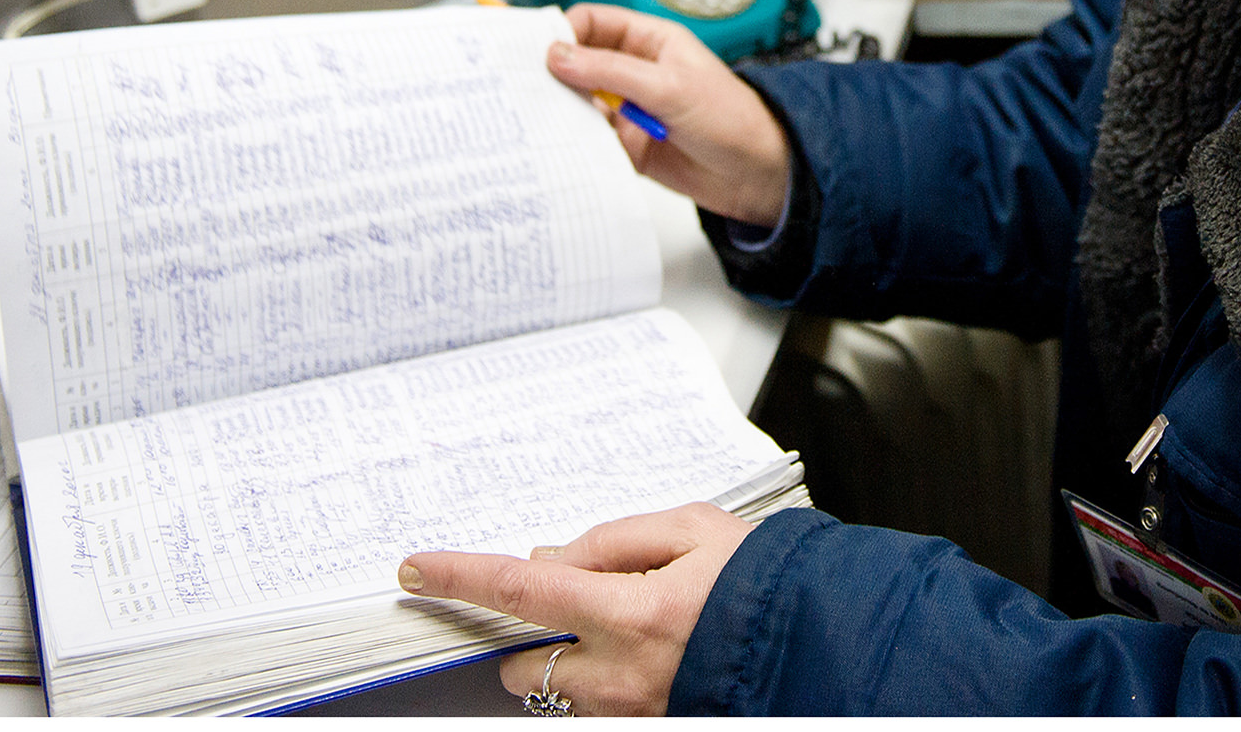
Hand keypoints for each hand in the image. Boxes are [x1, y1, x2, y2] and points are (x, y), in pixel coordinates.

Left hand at [398, 503, 755, 716]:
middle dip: (531, 637)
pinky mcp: (645, 727)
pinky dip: (604, 684)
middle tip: (575, 607)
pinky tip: (650, 659)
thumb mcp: (693, 527)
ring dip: (569, 663)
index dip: (461, 578)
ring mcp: (632, 711)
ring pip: (559, 692)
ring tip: (627, 634)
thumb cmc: (766, 582)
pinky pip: (598, 711)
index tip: (418, 570)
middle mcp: (623, 672)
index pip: (521, 589)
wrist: (822, 643)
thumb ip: (614, 538)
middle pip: (524, 664)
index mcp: (631, 610)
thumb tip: (554, 555)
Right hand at [547, 4, 790, 227]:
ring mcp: (629, 108)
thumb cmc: (731, 118)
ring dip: (562, 107)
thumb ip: (611, 70)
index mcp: (650, 42)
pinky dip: (574, 140)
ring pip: (580, 101)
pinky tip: (561, 143)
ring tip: (539, 114)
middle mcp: (636, 72)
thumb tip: (559, 55)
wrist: (756, 174)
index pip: (594, 23)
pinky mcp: (625, 144)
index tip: (538, 49)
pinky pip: (589, 137)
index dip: (565, 31)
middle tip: (525, 82)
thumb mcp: (669, 86)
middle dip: (555, 71)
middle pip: (580, 62)